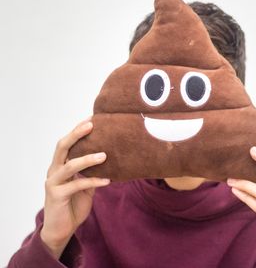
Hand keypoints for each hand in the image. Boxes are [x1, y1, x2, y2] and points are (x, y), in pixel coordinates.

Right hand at [40, 117, 110, 258]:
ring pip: (69, 165)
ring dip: (87, 159)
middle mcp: (54, 170)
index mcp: (60, 164)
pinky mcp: (56, 195)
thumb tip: (112, 156)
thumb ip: (93, 170)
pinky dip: (93, 181)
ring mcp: (53, 182)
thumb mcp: (86, 184)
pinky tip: (107, 180)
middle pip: (62, 147)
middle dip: (76, 134)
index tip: (93, 118)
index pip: (67, 142)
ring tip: (104, 155)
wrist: (62, 228)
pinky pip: (77, 185)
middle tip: (91, 125)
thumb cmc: (74, 203)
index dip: (78, 129)